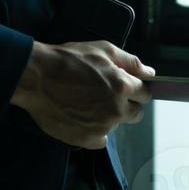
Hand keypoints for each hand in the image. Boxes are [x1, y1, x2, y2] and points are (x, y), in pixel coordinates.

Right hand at [10, 39, 155, 148]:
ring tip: (88, 101)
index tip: (127, 85)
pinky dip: (95, 129)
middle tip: (106, 92)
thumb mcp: (102, 50)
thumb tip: (150, 73)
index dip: (137, 88)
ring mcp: (102, 127)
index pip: (145, 93)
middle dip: (127, 103)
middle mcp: (116, 110)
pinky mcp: (87, 140)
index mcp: (122, 86)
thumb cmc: (69, 59)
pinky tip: (82, 114)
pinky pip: (102, 138)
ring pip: (117, 124)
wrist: (38, 78)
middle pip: (136, 113)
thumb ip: (130, 62)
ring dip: (109, 115)